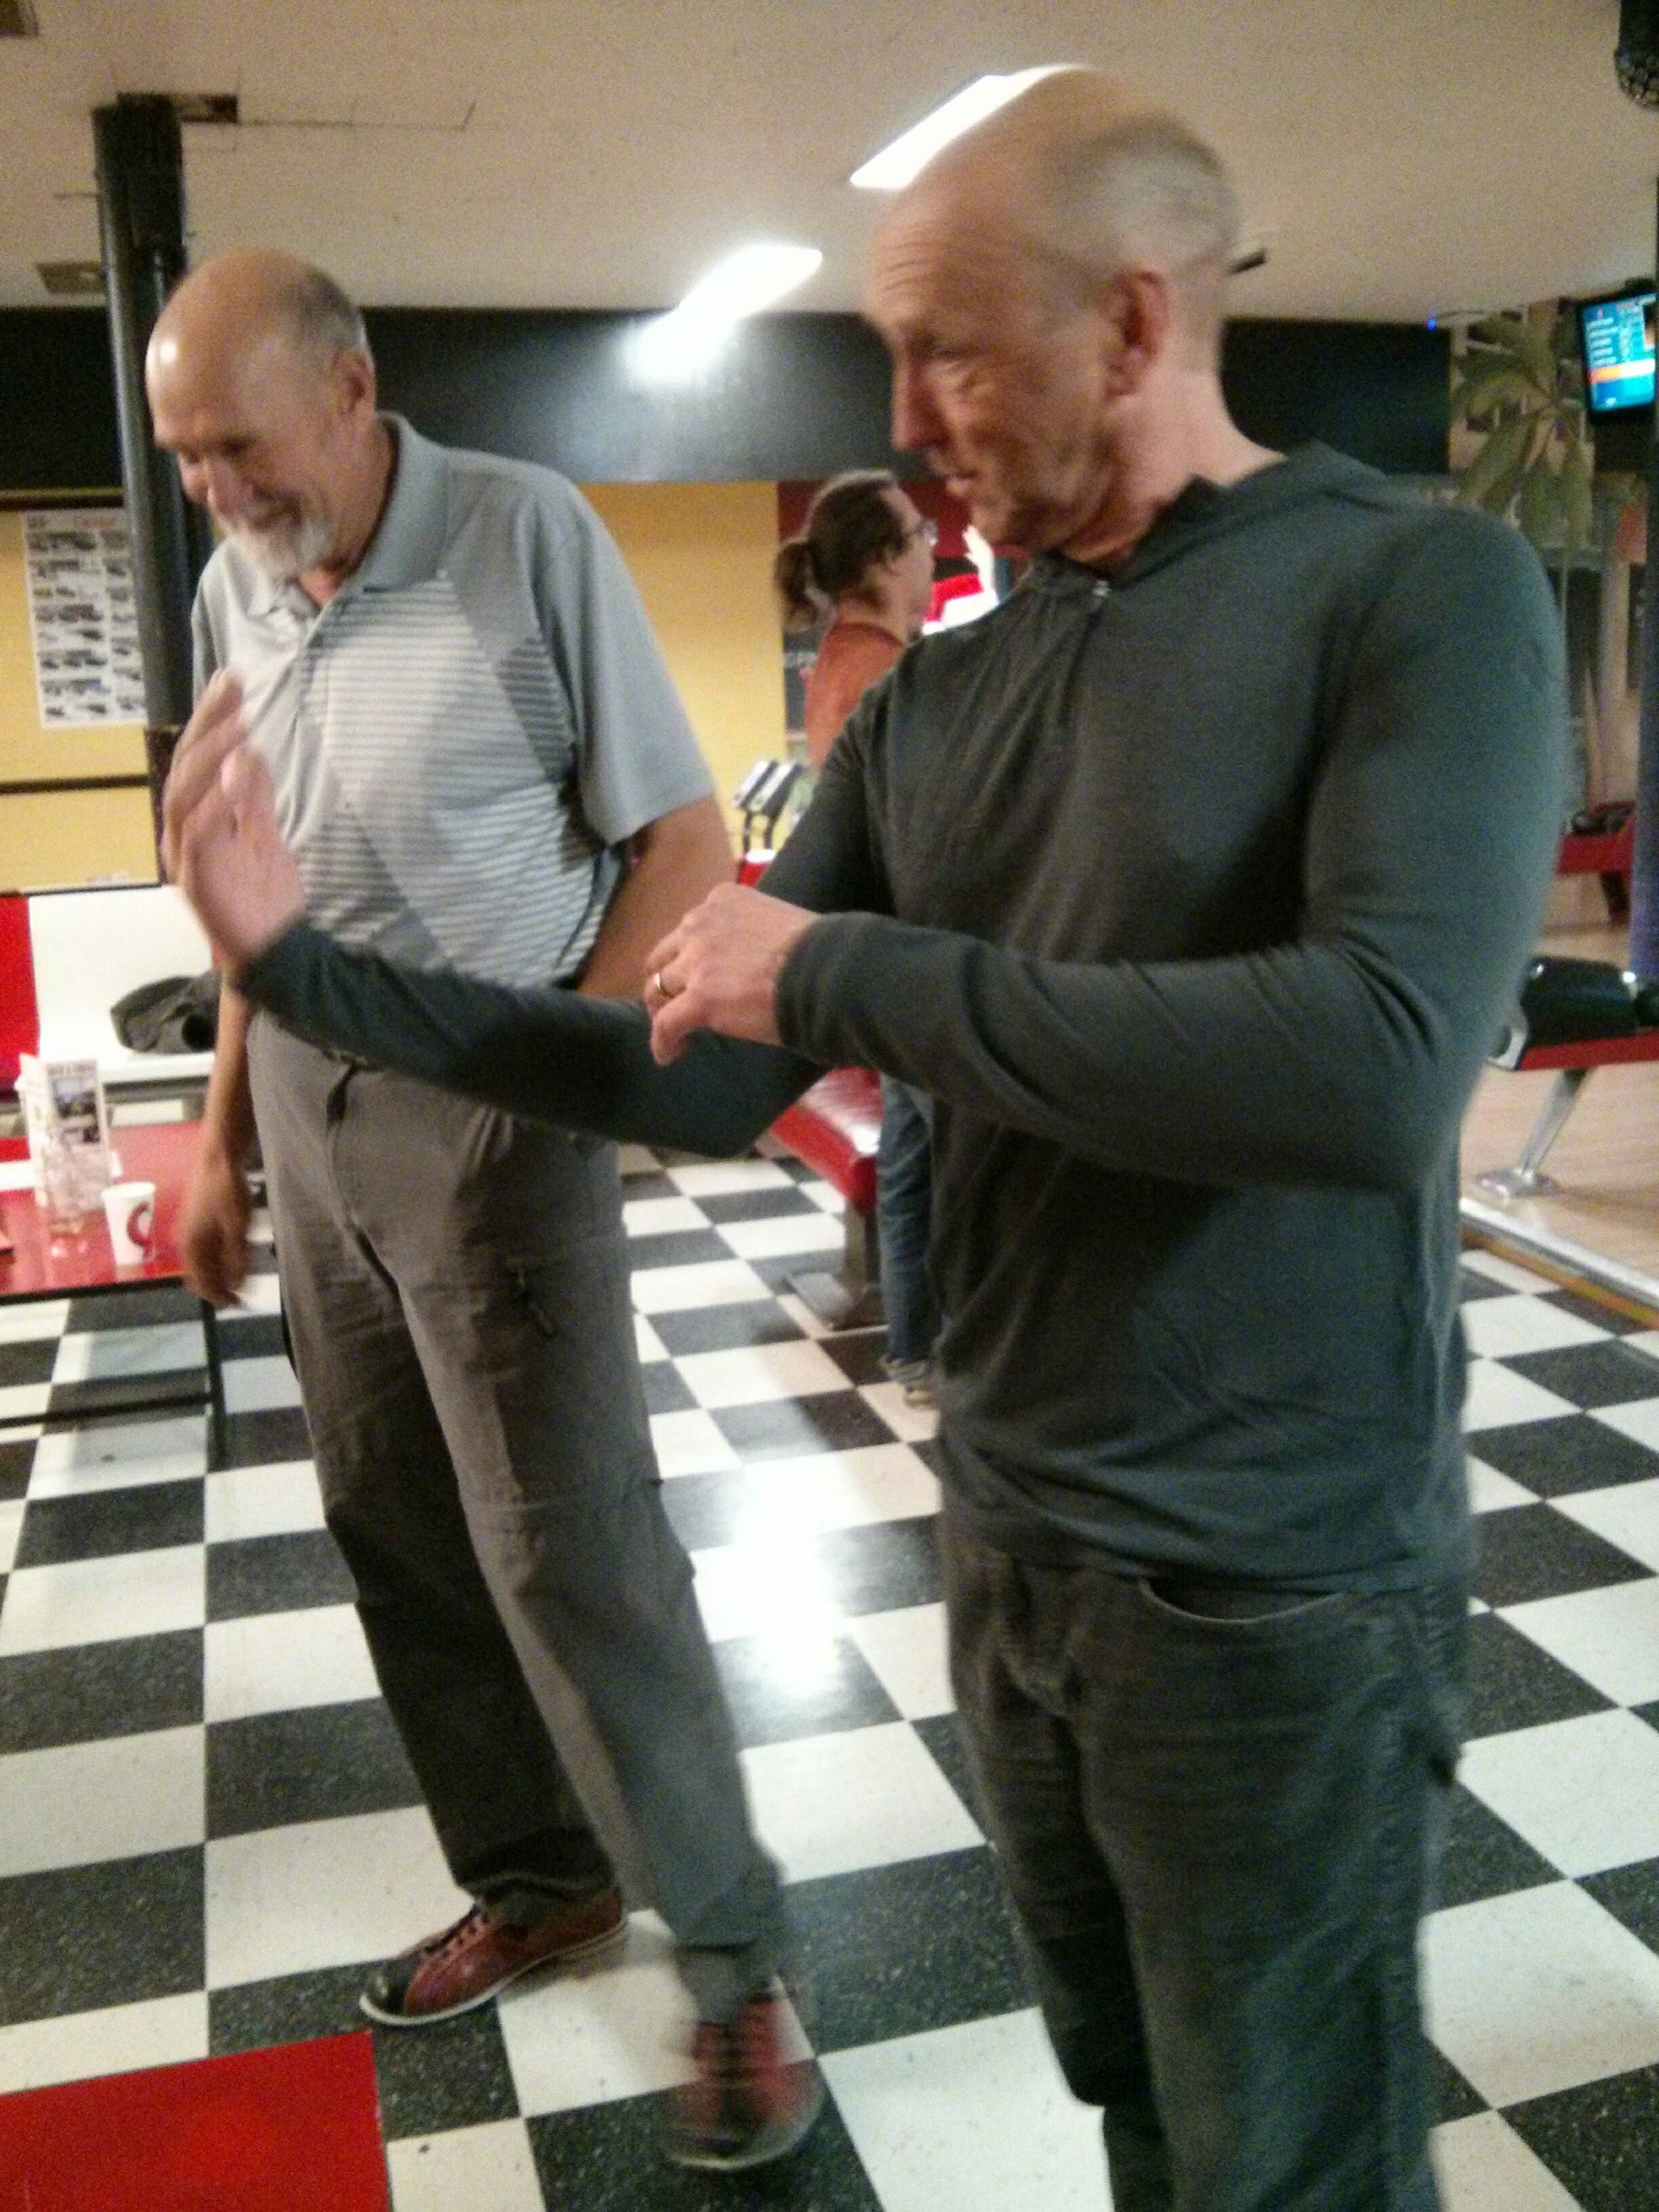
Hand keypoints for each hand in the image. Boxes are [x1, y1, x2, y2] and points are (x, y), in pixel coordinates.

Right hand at [163, 671, 304, 967]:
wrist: (274, 950)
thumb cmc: (265, 896)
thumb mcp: (264, 834)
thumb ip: (254, 796)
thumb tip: (251, 751)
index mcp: (197, 818)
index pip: (199, 757)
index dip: (212, 718)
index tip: (233, 681)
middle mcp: (182, 832)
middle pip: (185, 767)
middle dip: (208, 724)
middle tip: (232, 689)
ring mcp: (184, 856)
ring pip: (182, 795)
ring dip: (210, 757)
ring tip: (240, 725)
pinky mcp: (195, 880)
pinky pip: (198, 835)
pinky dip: (214, 804)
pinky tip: (235, 777)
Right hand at [179, 1140, 252, 1306]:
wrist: (217, 1157)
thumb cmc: (227, 1192)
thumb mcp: (237, 1227)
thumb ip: (236, 1257)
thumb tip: (236, 1284)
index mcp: (192, 1248)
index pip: (203, 1284)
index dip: (221, 1296)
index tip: (240, 1304)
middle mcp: (186, 1243)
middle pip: (201, 1275)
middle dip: (220, 1285)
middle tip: (243, 1292)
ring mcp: (190, 1231)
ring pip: (204, 1262)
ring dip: (221, 1271)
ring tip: (243, 1273)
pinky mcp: (197, 1221)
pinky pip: (206, 1248)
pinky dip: (219, 1257)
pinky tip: (235, 1253)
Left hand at [643, 883, 816, 1063]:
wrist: (827, 972)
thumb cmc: (819, 951)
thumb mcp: (777, 922)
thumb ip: (751, 934)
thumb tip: (753, 962)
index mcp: (723, 900)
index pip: (690, 929)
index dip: (689, 956)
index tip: (698, 977)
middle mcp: (701, 923)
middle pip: (664, 955)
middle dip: (666, 980)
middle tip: (676, 1004)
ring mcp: (698, 961)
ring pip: (657, 987)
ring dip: (663, 1010)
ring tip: (675, 1033)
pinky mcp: (700, 998)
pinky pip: (666, 1023)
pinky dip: (662, 1041)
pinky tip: (669, 1055)